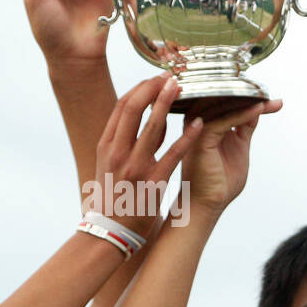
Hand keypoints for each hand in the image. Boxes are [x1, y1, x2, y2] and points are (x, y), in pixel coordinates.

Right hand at [89, 74, 201, 240]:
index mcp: (106, 146)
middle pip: (133, 108)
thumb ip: (128, 142)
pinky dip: (186, 137)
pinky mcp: (153, 182)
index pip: (121, 107)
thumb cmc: (114, 196)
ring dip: (167, 103)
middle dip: (152, 88)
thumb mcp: (111, 165)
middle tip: (170, 75)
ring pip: (152, 126)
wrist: (110, 231)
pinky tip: (200, 124)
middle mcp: (118, 153)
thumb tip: (151, 118)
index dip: (139, 88)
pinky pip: (173, 154)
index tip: (155, 78)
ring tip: (182, 86)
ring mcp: (134, 167)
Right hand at [180, 98, 282, 216]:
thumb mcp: (239, 147)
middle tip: (270, 95)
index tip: (271, 99)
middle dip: (248, 96)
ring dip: (246, 101)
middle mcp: (198, 124)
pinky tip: (259, 109)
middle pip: (222, 100)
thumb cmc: (219, 182)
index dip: (248, 98)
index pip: (225, 103)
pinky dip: (243, 113)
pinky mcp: (201, 139)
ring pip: (221, 105)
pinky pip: (224, 120)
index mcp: (204, 125)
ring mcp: (197, 130)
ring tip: (267, 99)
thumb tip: (256, 108)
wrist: (208, 205)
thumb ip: (244, 127)